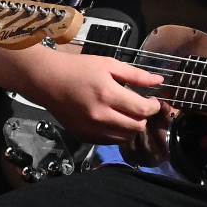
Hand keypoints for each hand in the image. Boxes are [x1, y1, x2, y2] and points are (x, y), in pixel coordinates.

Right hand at [32, 50, 166, 146]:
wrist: (47, 80)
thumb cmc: (79, 68)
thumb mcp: (109, 64)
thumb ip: (135, 75)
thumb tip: (159, 81)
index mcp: (108, 95)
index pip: (142, 110)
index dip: (153, 107)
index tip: (152, 100)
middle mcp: (101, 116)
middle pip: (136, 127)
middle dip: (144, 118)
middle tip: (140, 106)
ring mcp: (91, 129)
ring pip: (125, 138)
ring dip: (131, 127)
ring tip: (126, 113)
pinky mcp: (84, 136)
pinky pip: (109, 141)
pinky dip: (116, 133)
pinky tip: (113, 120)